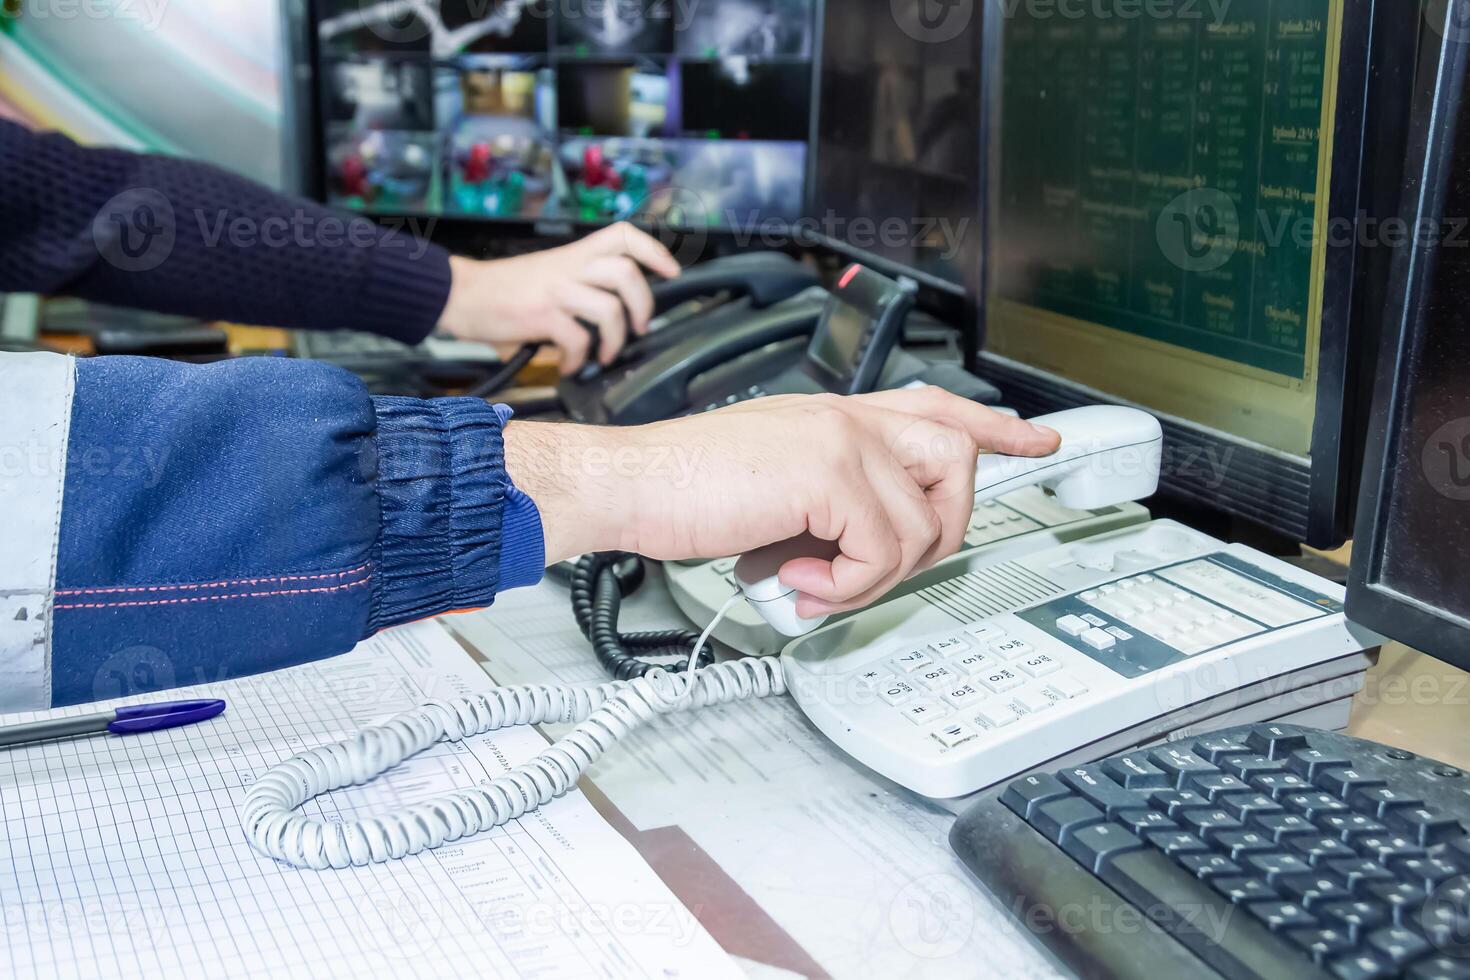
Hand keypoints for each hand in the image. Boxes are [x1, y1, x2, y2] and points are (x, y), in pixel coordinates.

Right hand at [437, 223, 681, 374]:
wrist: (460, 294)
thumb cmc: (501, 290)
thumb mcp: (546, 273)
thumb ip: (577, 285)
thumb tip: (608, 316)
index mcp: (572, 255)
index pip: (623, 235)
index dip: (654, 251)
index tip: (669, 270)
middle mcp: (568, 268)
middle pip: (627, 273)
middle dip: (644, 305)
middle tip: (639, 326)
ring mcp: (556, 290)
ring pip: (609, 309)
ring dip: (615, 340)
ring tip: (605, 353)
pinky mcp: (541, 316)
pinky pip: (578, 340)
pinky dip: (579, 359)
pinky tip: (570, 365)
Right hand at [504, 388, 1060, 617]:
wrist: (629, 484)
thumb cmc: (679, 488)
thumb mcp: (769, 492)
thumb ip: (822, 511)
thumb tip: (845, 563)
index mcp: (834, 416)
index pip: (936, 406)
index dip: (995, 427)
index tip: (1035, 441)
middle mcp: (846, 417)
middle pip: (956, 459)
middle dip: (937, 529)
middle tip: (875, 567)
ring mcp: (842, 438)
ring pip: (924, 522)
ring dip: (874, 575)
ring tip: (813, 580)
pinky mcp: (829, 472)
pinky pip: (882, 551)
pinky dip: (844, 585)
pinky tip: (797, 579)